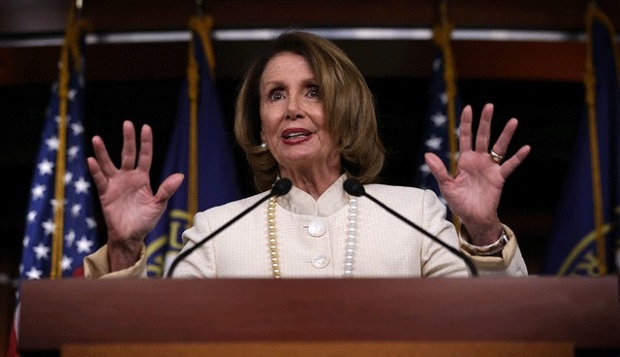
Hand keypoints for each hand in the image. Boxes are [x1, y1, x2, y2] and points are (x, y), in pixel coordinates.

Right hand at [87, 121, 183, 270]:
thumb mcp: (158, 205)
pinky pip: (99, 180)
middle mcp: (128, 177)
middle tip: (127, 124)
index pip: (145, 156)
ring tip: (96, 139)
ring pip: (108, 164)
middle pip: (128, 155)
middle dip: (128, 140)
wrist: (131, 236)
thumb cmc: (145, 220)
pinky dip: (95, 171)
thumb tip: (180, 176)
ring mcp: (115, 184)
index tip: (145, 127)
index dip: (146, 143)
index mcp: (143, 178)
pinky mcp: (105, 194)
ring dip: (102, 152)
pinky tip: (91, 160)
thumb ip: (166, 190)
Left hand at [424, 103, 530, 244]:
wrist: (473, 218)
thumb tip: (427, 154)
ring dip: (505, 135)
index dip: (467, 123)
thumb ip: (439, 169)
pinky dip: (517, 157)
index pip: (465, 137)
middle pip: (482, 137)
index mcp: (464, 160)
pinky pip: (509, 165)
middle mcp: (478, 160)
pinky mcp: (499, 178)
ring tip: (513, 121)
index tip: (468, 108)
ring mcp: (490, 168)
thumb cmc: (459, 202)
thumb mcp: (446, 185)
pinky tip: (525, 148)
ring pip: (498, 147)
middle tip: (489, 106)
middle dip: (485, 122)